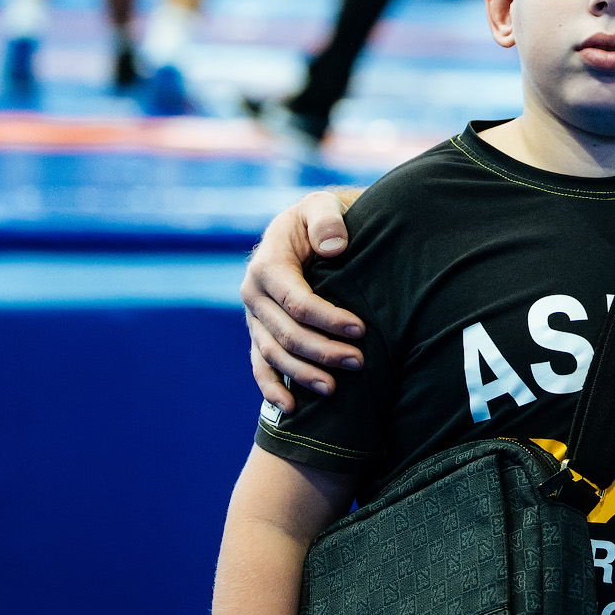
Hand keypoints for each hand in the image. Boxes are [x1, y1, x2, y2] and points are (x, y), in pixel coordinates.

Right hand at [242, 191, 366, 411]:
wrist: (307, 229)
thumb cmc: (321, 219)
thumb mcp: (323, 206)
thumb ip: (327, 220)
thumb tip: (332, 248)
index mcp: (267, 265)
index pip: (296, 301)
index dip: (328, 319)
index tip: (361, 330)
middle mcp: (254, 294)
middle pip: (286, 333)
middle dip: (322, 351)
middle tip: (359, 362)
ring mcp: (254, 317)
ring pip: (273, 354)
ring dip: (302, 374)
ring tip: (335, 389)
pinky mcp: (259, 332)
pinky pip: (259, 365)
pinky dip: (272, 388)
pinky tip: (293, 407)